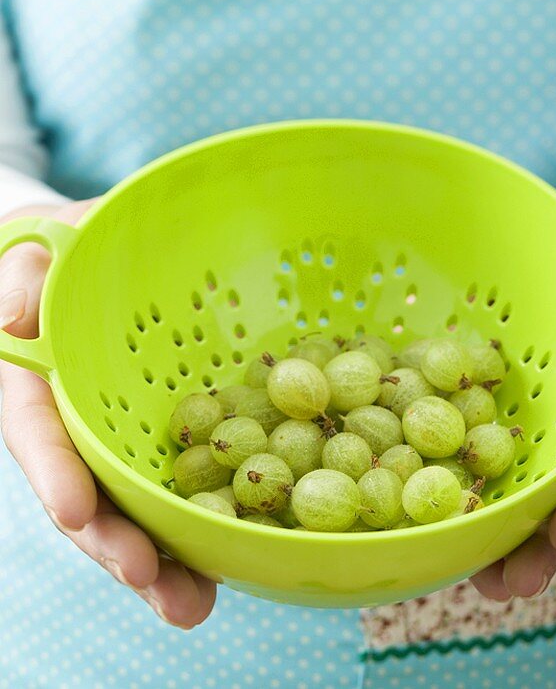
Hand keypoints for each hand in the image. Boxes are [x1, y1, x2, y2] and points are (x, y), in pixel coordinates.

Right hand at [0, 200, 216, 628]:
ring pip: (139, 511)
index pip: (39, 437)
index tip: (77, 513)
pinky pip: (192, 485)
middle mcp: (81, 428)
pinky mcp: (179, 440)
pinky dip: (208, 528)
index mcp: (39, 388)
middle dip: (115, 545)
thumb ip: (24, 276)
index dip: (55, 475)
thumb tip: (13, 319)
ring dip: (164, 562)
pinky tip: (236, 565)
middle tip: (150, 580)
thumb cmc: (71, 246)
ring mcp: (129, 441)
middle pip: (90, 497)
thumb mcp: (41, 247)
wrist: (115, 253)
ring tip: (194, 606)